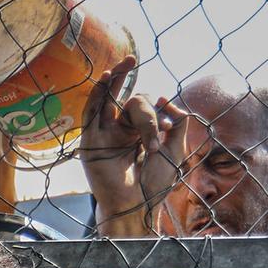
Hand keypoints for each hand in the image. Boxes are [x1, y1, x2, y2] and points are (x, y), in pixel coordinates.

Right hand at [78, 58, 188, 230]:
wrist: (136, 206)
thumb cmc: (154, 185)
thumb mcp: (174, 150)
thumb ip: (177, 125)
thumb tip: (168, 100)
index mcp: (140, 135)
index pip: (147, 109)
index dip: (158, 113)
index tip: (167, 131)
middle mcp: (121, 133)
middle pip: (130, 103)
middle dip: (133, 86)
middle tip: (134, 61)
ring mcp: (105, 136)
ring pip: (110, 102)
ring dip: (114, 80)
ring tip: (125, 62)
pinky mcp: (90, 141)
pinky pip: (92, 112)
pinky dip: (98, 94)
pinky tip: (106, 78)